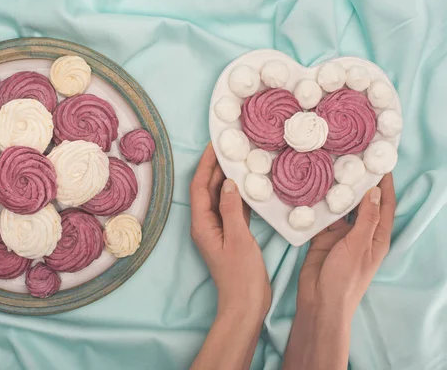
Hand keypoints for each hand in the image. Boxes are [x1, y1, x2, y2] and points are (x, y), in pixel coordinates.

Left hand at [190, 144, 269, 369]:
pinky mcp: (232, 235)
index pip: (199, 186)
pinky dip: (239, 195)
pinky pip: (232, 209)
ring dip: (228, 179)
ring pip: (221, 197)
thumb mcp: (238, 238)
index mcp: (201, 224)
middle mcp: (206, 224)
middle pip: (209, 189)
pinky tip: (249, 184)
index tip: (214, 145)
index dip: (205, 165)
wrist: (246, 304)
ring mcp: (219, 229)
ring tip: (240, 159)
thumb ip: (232, 209)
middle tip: (230, 147)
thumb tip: (228, 182)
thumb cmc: (240, 275)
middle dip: (216, 167)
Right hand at [283, 174, 395, 369]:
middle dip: (359, 184)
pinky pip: (321, 217)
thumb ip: (366, 219)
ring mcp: (340, 235)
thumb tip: (374, 191)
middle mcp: (360, 233)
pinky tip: (313, 190)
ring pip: (340, 209)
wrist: (320, 301)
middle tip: (351, 160)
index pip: (385, 205)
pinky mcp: (322, 238)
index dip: (385, 185)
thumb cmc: (346, 278)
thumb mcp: (359, 246)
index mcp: (376, 236)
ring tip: (330, 169)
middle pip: (362, 204)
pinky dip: (318, 205)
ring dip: (337, 193)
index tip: (380, 163)